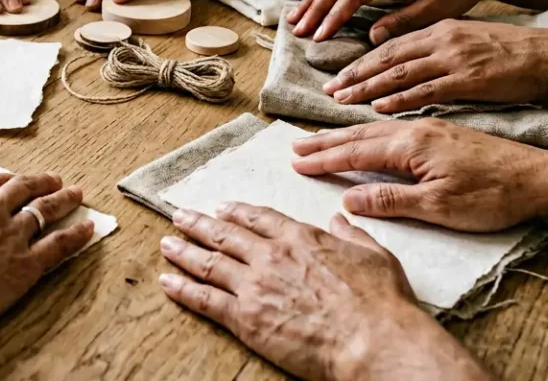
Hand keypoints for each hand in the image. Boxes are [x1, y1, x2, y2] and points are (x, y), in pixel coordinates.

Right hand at [0, 172, 94, 335]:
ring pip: (46, 210)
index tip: (15, 180)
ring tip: (75, 194)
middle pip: (23, 188)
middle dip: (41, 182)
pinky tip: (88, 228)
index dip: (7, 179)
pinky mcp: (25, 265)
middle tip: (53, 180)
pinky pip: (60, 244)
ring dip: (64, 200)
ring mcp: (10, 235)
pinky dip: (77, 234)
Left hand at [160, 204, 487, 379]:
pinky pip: (204, 300)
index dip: (237, 212)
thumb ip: (352, 235)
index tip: (223, 208)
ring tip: (167, 242)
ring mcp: (255, 285)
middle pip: (225, 234)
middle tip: (180, 216)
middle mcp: (272, 256)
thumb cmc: (380, 303)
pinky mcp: (245, 318)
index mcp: (302, 238)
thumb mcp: (374, 256)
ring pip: (208, 262)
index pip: (260, 218)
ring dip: (183, 250)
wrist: (373, 340)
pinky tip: (168, 281)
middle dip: (199, 223)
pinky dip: (182, 289)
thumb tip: (341, 219)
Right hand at [292, 119, 547, 231]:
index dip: (324, 158)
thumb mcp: (439, 208)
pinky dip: (368, 132)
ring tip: (319, 139)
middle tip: (294, 147)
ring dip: (344, 134)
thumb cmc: (492, 196)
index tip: (296, 163)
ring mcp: (430, 128)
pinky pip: (392, 127)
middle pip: (360, 135)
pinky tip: (366, 134)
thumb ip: (390, 202)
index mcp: (411, 145)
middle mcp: (416, 129)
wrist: (539, 178)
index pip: (356, 151)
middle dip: (325, 142)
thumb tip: (347, 200)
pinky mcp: (443, 132)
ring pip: (375, 129)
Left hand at [322, 19, 547, 113]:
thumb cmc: (513, 55)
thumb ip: (438, 53)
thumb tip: (410, 69)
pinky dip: (401, 99)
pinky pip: (427, 90)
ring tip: (341, 100)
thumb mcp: (469, 44)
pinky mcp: (469, 80)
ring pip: (400, 73)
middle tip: (327, 90)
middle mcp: (441, 41)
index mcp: (440, 30)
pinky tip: (379, 107)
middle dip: (354, 75)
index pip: (390, 46)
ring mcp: (454, 59)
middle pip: (387, 58)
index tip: (336, 77)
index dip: (360, 62)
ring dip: (367, 87)